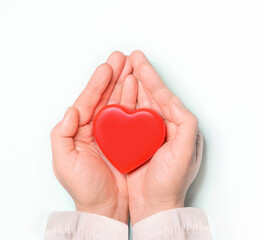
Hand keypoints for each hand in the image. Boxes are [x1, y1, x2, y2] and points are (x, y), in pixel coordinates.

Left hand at [50, 51, 135, 223]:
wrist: (106, 206)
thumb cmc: (85, 187)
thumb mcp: (65, 163)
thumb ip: (62, 134)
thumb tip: (71, 110)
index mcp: (79, 130)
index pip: (89, 100)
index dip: (97, 82)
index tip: (108, 66)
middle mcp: (96, 127)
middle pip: (105, 96)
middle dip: (114, 76)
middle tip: (122, 58)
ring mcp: (114, 132)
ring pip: (119, 101)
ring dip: (126, 83)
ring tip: (132, 67)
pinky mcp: (128, 138)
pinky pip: (131, 115)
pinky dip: (134, 101)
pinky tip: (139, 89)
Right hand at [127, 51, 202, 224]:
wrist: (154, 205)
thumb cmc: (170, 182)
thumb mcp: (185, 152)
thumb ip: (186, 123)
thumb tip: (174, 100)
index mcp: (175, 125)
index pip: (161, 94)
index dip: (150, 76)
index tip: (139, 60)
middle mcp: (161, 126)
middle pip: (148, 94)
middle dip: (138, 75)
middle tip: (128, 57)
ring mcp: (145, 132)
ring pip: (136, 102)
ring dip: (129, 85)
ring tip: (121, 68)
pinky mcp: (132, 140)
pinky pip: (126, 117)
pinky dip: (121, 104)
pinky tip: (115, 94)